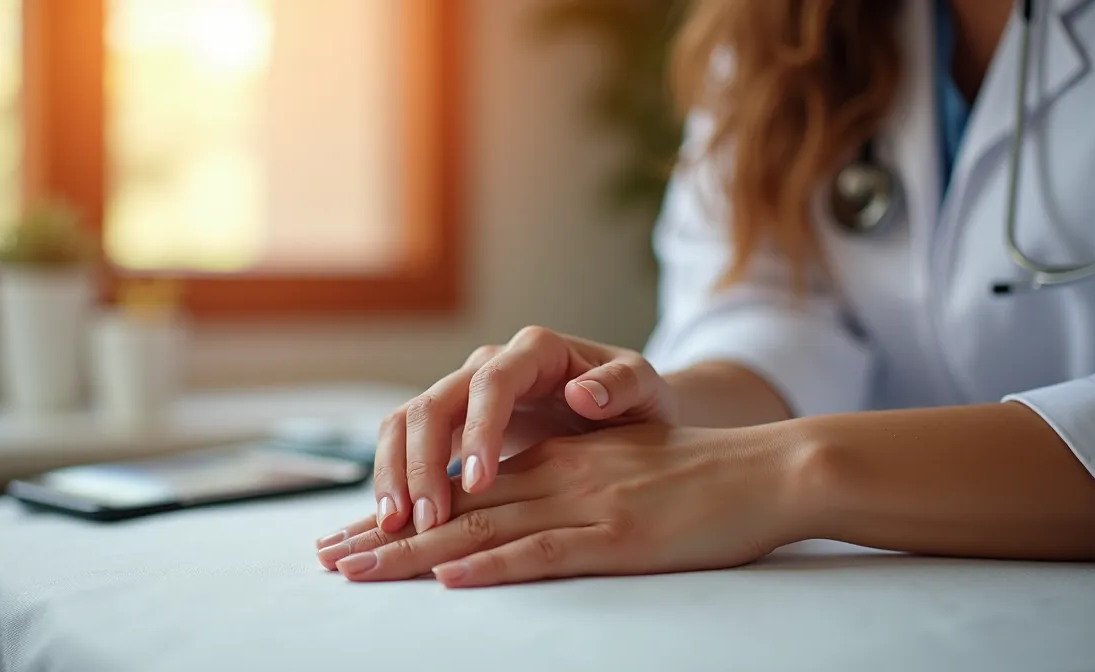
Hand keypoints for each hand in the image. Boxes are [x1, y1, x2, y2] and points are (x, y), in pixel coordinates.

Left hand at [315, 423, 812, 586]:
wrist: (767, 471)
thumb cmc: (698, 479)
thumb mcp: (619, 469)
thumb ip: (567, 481)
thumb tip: (519, 509)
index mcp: (555, 460)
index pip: (462, 488)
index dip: (404, 512)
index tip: (354, 535)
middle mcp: (556, 476)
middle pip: (455, 508)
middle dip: (385, 533)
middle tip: (327, 558)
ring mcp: (584, 505)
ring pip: (482, 528)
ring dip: (413, 552)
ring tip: (357, 570)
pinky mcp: (617, 538)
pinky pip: (544, 552)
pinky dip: (493, 567)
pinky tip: (451, 579)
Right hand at [348, 326, 676, 538]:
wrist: (624, 411)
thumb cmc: (635, 401)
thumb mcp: (644, 389)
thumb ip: (621, 387)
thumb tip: (583, 394)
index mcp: (535, 352)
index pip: (491, 384)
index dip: (479, 431)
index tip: (481, 484)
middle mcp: (489, 367)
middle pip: (433, 403)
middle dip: (422, 463)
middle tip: (427, 520)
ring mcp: (464, 396)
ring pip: (406, 423)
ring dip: (395, 473)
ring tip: (397, 526)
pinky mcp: (451, 427)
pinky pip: (406, 447)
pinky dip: (394, 482)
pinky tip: (395, 523)